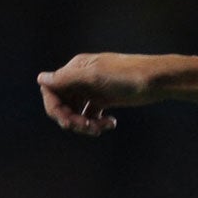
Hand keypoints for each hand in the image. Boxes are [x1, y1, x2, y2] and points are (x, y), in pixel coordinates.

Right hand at [36, 53, 156, 135]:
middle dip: (71, 119)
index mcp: (75, 69)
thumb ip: (67, 78)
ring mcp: (91, 90)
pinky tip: (111, 123)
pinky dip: (96, 123)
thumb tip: (40, 79)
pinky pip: (89, 115)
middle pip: (62, 104)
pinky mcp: (103, 99)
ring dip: (84, 124)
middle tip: (88, 128)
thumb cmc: (127, 75)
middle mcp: (80, 78)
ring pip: (75, 112)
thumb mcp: (95, 77)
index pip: (51, 91)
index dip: (55, 109)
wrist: (157, 80)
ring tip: (101, 128)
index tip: (68, 122)